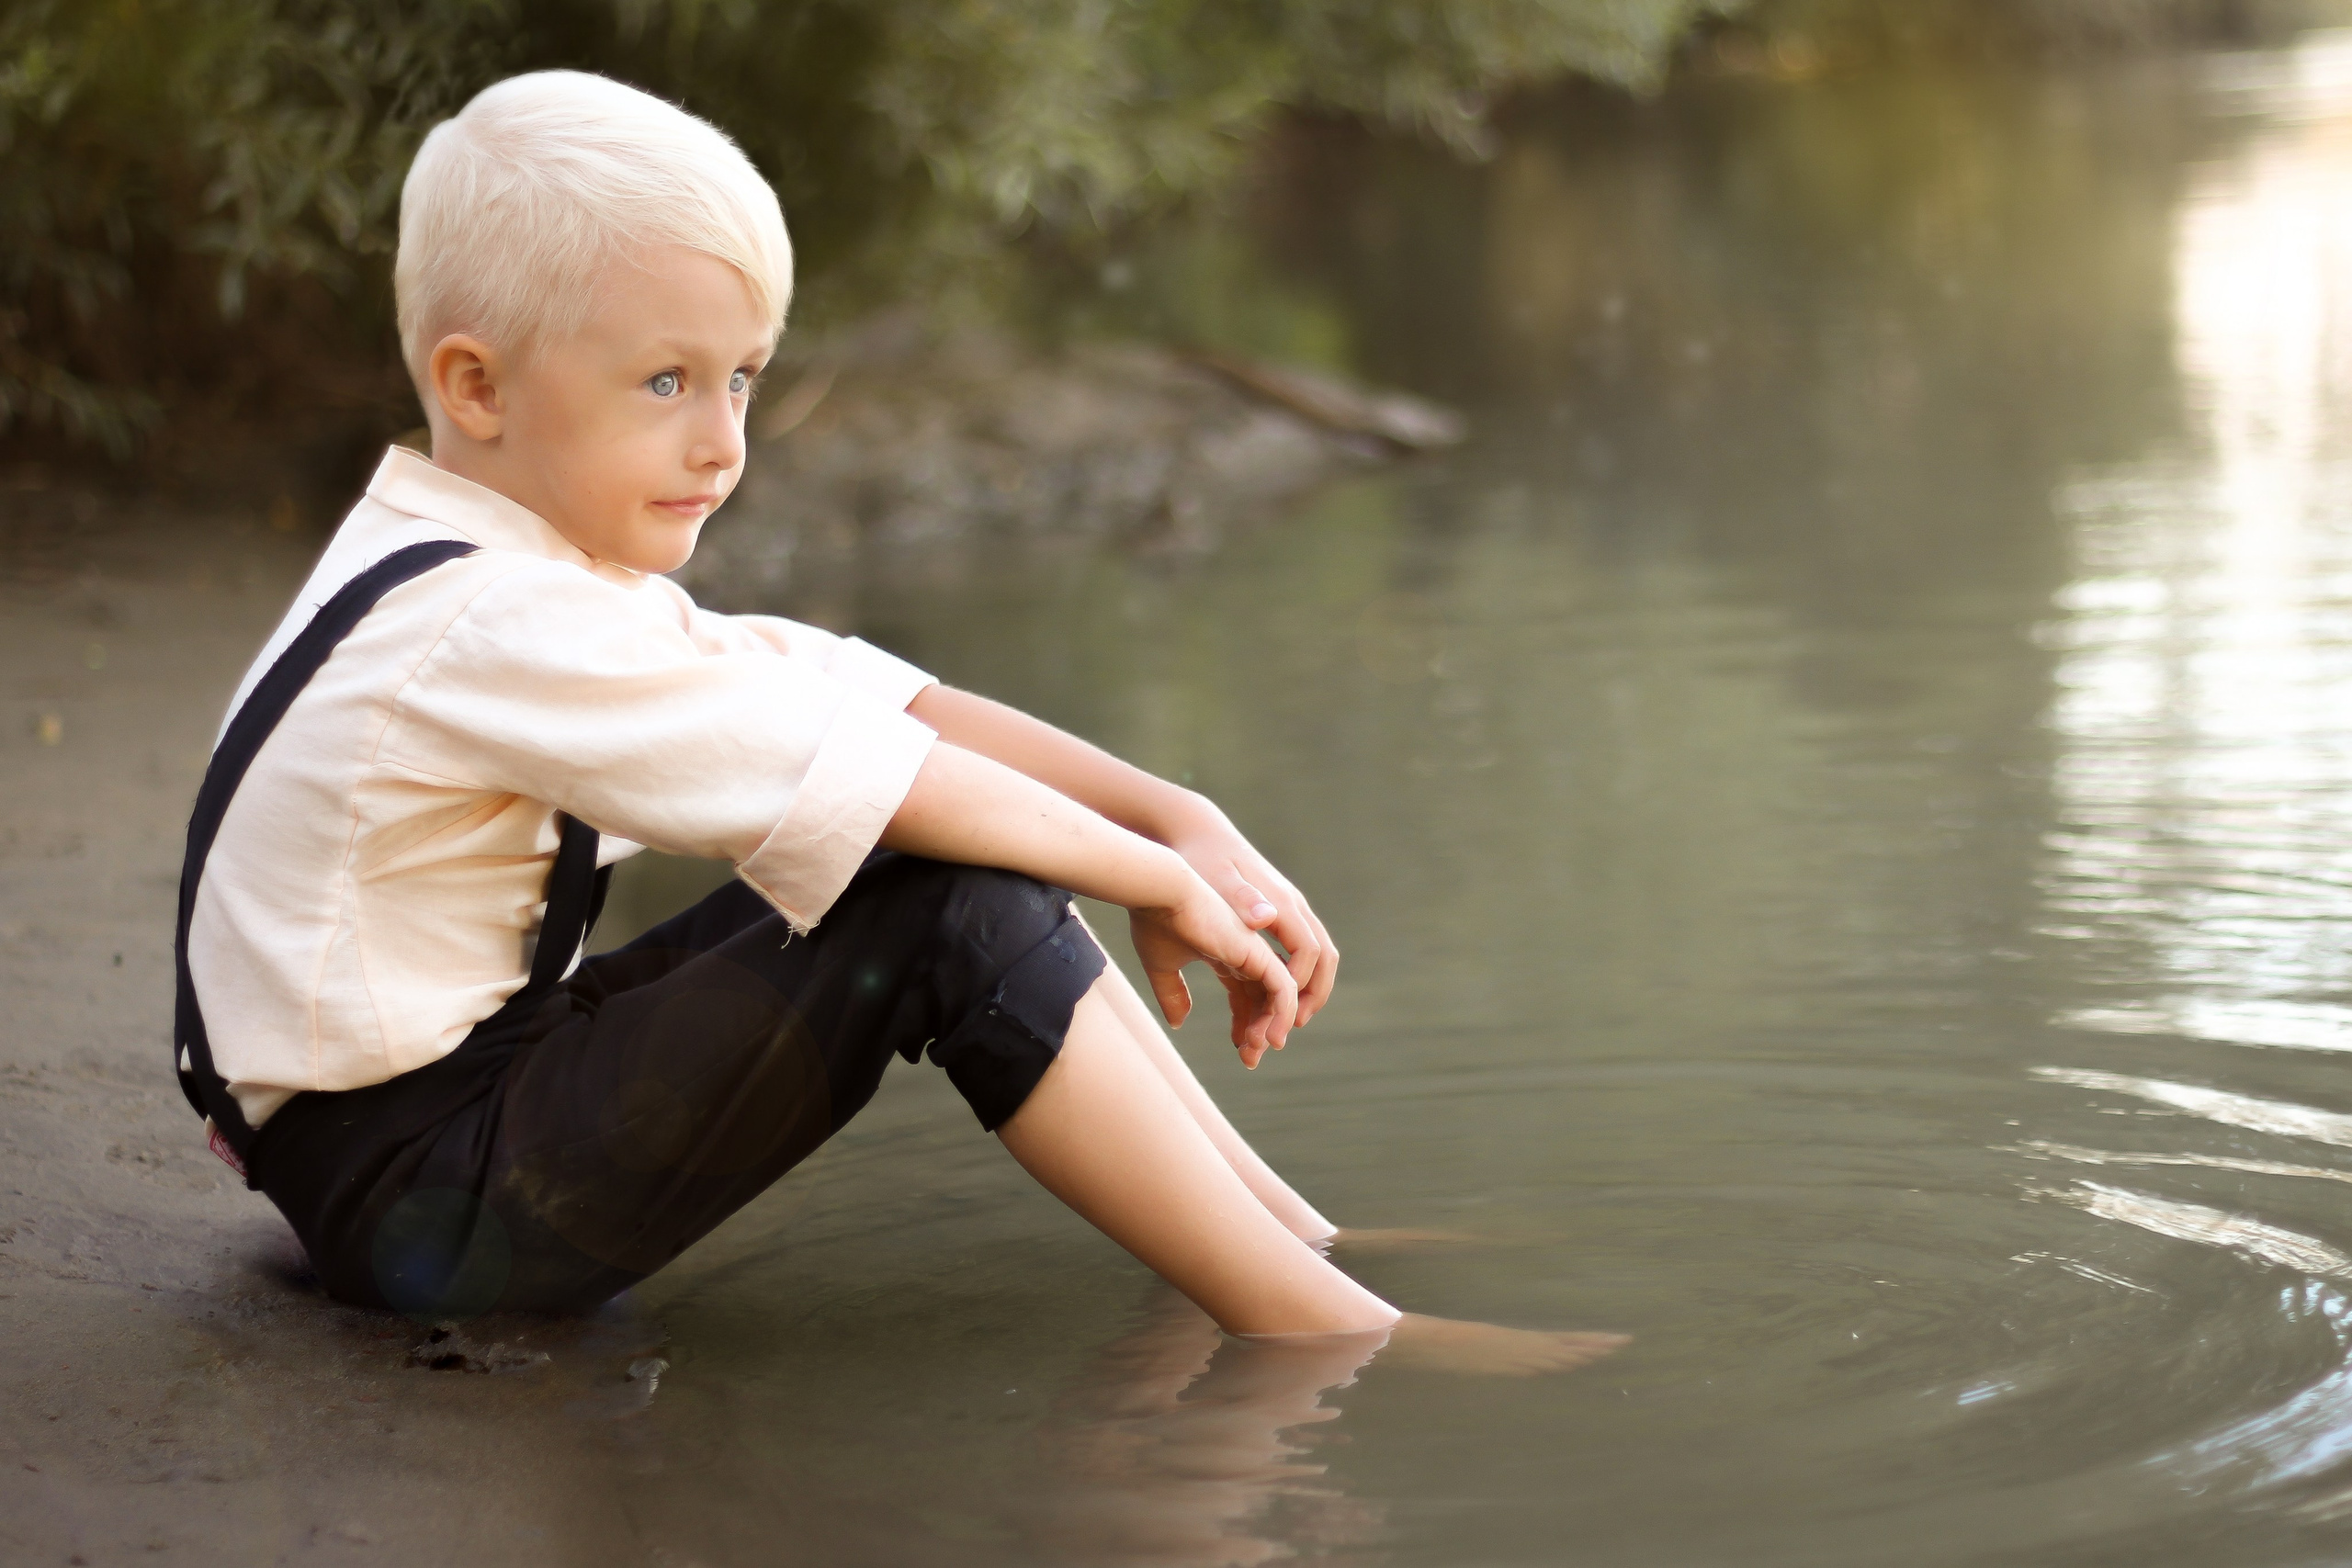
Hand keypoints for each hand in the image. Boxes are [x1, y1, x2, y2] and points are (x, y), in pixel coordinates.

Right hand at [1129, 875, 1300, 1067]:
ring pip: (1279, 998)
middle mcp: (1248, 952)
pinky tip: (1268, 1037)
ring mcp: (1255, 952)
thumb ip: (1172, 994)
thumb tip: (1178, 1023)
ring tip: (1255, 1052)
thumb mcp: (1162, 965)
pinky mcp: (1257, 953)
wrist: (1160, 891)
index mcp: (1229, 952)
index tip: (1239, 1050)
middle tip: (1249, 1060)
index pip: (1247, 995)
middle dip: (1259, 1031)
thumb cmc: (1156, 920)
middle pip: (1265, 999)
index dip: (1244, 1023)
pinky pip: (1283, 991)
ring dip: (1271, 1028)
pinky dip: (1282, 1015)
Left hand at [1159, 796, 1339, 1026]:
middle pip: (1322, 958)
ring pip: (1309, 959)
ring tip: (1275, 1026)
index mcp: (1282, 904)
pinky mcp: (1267, 919)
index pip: (1308, 952)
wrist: (1193, 830)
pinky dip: (1279, 983)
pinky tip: (1257, 1006)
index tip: (1282, 1015)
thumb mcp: (1217, 880)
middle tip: (1289, 1030)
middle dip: (1311, 997)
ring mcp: (1282, 913)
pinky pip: (1287, 955)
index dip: (1299, 986)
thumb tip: (1268, 918)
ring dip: (1299, 995)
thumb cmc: (1200, 858)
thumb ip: (1242, 899)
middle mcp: (1290, 909)